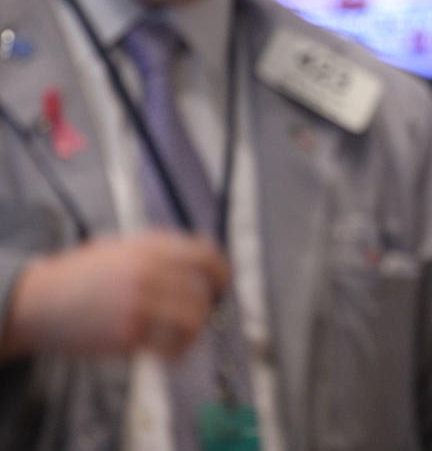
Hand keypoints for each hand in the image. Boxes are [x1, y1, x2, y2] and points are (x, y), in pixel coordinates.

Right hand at [0, 230, 229, 359]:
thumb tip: (204, 262)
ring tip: (185, 337)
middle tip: (201, 316)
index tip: (223, 285)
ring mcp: (139, 302)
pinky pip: (169, 344)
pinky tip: (169, 352)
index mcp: (150, 247)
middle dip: (208, 307)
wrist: (39, 300)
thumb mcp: (123, 247)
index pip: (206, 255)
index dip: (222, 272)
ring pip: (193, 319)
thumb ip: (161, 250)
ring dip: (195, 332)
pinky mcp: (128, 333)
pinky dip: (177, 351)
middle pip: (203, 292)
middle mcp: (149, 271)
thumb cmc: (84, 274)